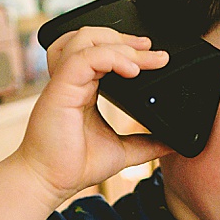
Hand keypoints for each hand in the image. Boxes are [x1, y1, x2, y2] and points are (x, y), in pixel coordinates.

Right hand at [14, 26, 172, 204]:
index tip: (156, 56)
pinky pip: (83, 58)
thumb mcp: (122, 151)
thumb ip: (146, 143)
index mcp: (84, 87)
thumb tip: (172, 143)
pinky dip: (110, 57)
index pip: (102, 51)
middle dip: (127, 39)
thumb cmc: (73, 166)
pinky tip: (131, 71)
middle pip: (94, 37)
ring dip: (119, 44)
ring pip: (86, 39)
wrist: (48, 182)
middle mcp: (72, 79)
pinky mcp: (60, 89)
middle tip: (155, 52)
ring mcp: (64, 82)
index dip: (128, 47)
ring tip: (145, 57)